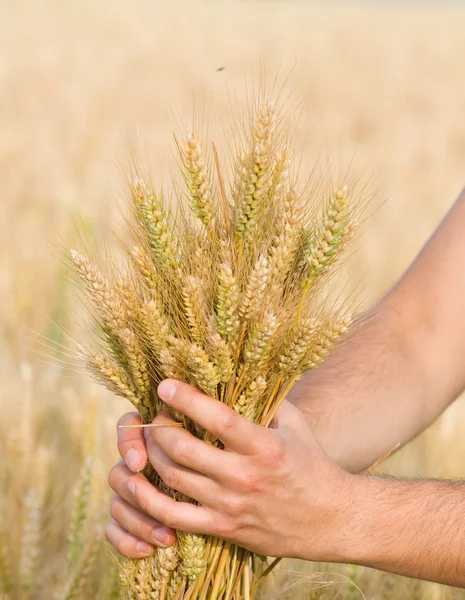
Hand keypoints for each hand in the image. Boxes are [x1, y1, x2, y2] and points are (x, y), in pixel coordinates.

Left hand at [106, 379, 355, 560]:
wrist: (328, 519)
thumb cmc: (311, 464)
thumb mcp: (295, 425)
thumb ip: (268, 400)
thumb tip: (241, 371)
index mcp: (264, 446)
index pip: (219, 419)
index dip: (187, 400)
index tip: (165, 385)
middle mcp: (244, 477)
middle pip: (185, 449)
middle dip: (161, 428)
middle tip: (156, 415)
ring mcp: (231, 506)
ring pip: (174, 479)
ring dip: (152, 455)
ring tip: (149, 441)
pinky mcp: (223, 528)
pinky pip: (174, 517)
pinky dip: (150, 500)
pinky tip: (140, 482)